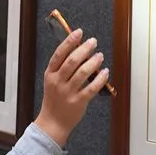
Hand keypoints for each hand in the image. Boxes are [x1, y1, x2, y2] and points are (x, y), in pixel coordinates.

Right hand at [34, 29, 108, 146]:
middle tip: (93, 42)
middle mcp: (58, 82)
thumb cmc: (54, 99)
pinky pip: (92, 88)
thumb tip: (79, 49)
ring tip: (100, 56)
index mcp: (50, 74)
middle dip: (84, 49)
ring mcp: (68, 92)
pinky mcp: (78, 102)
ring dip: (94, 62)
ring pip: (83, 72)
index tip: (79, 32)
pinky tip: (105, 72)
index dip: (69, 42)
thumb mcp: (52, 81)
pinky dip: (100, 79)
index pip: (59, 54)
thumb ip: (62, 67)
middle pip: (72, 61)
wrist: (52, 122)